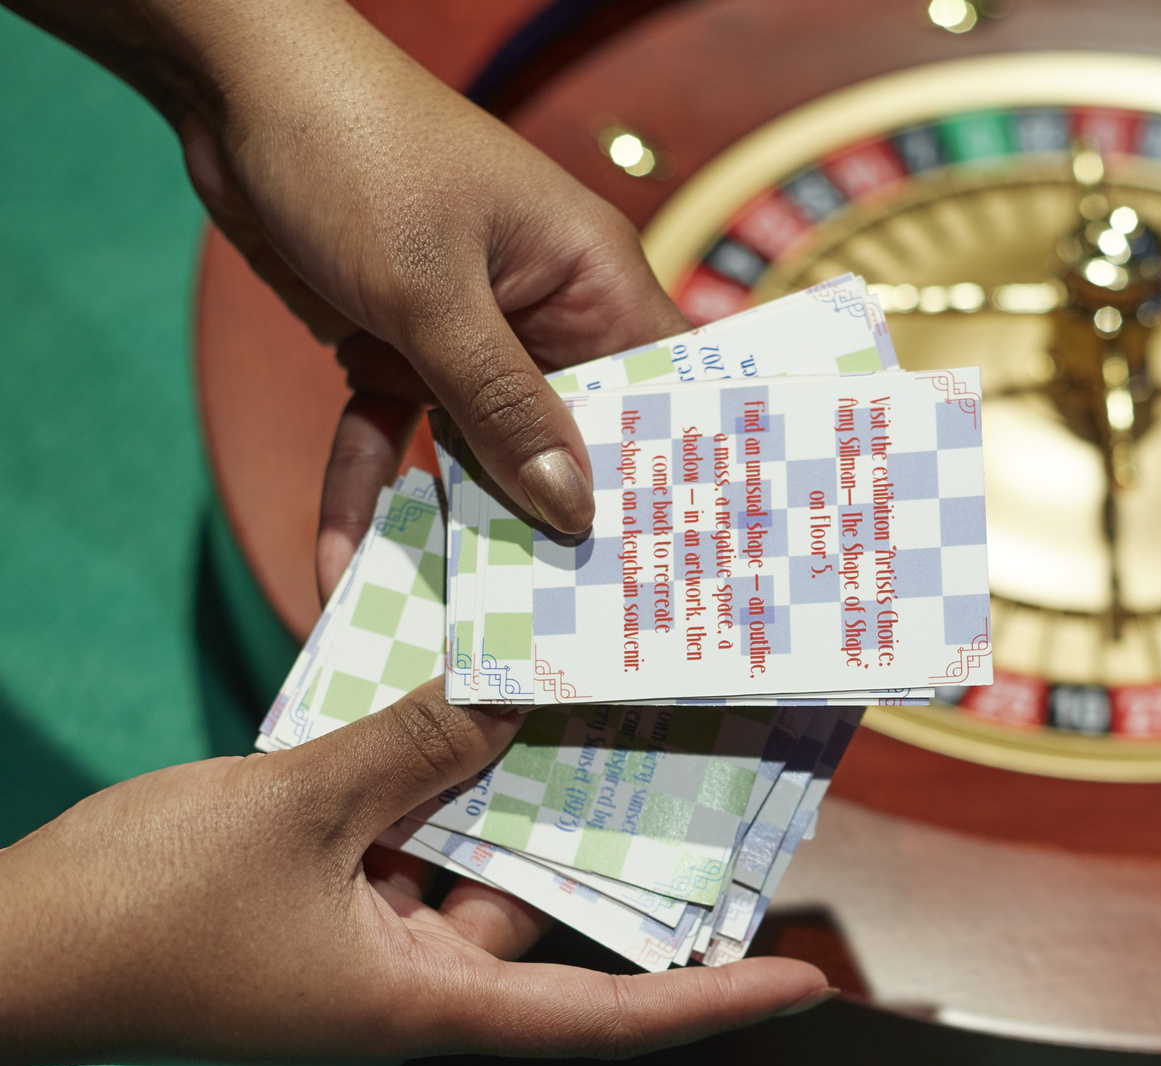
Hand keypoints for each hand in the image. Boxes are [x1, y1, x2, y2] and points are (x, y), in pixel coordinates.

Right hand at [0, 680, 831, 1065]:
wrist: (4, 949)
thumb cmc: (141, 910)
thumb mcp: (296, 807)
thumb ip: (409, 747)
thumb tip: (507, 697)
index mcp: (428, 1005)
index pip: (609, 1020)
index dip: (717, 1004)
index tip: (812, 987)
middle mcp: (416, 986)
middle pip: (551, 924)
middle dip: (620, 854)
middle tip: (709, 781)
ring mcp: (368, 950)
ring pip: (481, 869)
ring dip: (527, 798)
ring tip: (608, 714)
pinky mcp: (321, 908)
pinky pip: (414, 845)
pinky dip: (445, 788)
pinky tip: (478, 710)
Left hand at [6, 0, 688, 596]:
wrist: (233, 90)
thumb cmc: (359, 157)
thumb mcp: (433, 295)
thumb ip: (501, 406)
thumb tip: (571, 509)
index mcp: (592, 280)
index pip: (657, 391)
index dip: (669, 474)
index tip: (673, 565)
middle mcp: (547, 313)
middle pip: (570, 438)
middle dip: (556, 523)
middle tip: (567, 627)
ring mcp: (473, 335)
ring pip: (478, 452)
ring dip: (455, 523)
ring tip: (457, 623)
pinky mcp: (400, 347)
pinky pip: (395, 436)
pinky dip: (364, 488)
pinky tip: (335, 561)